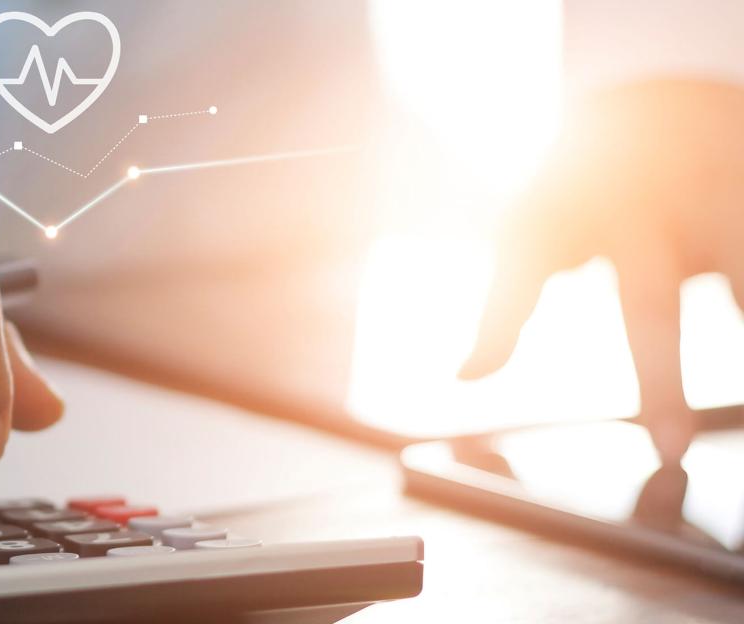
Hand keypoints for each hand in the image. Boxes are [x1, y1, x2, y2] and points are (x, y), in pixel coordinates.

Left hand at [460, 79, 743, 461]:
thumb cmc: (581, 194)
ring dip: (738, 318)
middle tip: (668, 450)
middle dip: (658, 381)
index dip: (497, 331)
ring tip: (743, 412)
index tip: (471, 377)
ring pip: (732, 264)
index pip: (517, 280)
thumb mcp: (531, 236)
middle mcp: (631, 205)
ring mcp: (704, 193)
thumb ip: (504, 310)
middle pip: (645, 303)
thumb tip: (464, 377)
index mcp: (555, 216)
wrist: (657, 106)